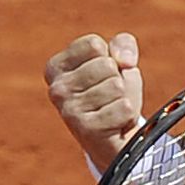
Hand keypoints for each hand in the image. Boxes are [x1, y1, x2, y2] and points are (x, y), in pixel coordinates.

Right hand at [43, 32, 144, 172]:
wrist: (116, 140)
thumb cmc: (113, 95)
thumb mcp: (118, 62)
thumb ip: (122, 44)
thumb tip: (124, 61)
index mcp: (56, 67)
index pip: (93, 44)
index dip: (109, 57)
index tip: (103, 76)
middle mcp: (56, 88)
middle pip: (106, 64)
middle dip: (118, 79)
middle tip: (109, 97)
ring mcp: (68, 110)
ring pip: (116, 86)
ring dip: (123, 99)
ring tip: (112, 110)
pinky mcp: (86, 130)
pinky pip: (124, 108)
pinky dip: (128, 115)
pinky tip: (116, 125)